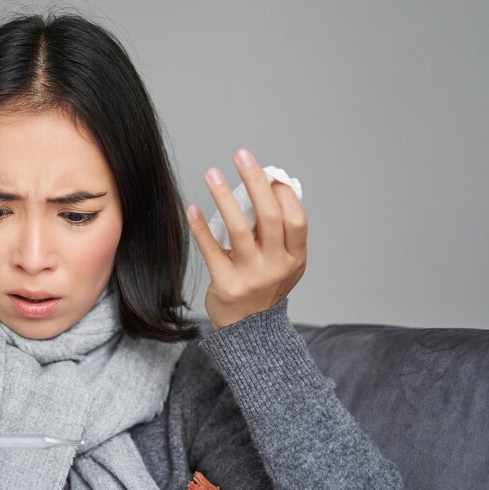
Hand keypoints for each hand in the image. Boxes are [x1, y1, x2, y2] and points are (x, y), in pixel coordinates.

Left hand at [185, 148, 307, 329]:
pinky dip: (200, 227)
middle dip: (255, 180)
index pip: (295, 218)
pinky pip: (212, 249)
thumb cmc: (263, 288)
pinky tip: (192, 208)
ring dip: (224, 196)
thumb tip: (266, 186)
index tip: (268, 172)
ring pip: (238, 228)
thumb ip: (277, 233)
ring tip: (212, 173)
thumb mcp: (283, 264)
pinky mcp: (226, 284)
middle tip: (241, 155)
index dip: (282, 193)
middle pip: (268, 215)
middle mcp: (277, 266)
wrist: (249, 334)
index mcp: (295, 257)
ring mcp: (252, 276)